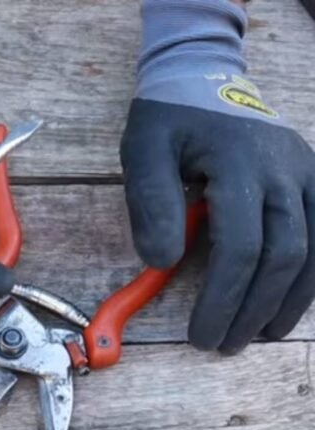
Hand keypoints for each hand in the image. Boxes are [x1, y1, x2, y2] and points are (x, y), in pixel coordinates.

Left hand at [121, 0, 314, 352]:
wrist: (201, 77)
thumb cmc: (167, 121)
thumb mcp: (142, 151)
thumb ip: (151, 202)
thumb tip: (163, 262)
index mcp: (239, 163)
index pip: (240, 245)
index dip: (223, 297)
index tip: (200, 333)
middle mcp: (285, 168)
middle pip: (282, 254)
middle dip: (252, 307)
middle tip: (225, 342)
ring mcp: (305, 172)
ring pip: (314, 250)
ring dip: (288, 300)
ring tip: (260, 333)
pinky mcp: (313, 176)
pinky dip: (311, 275)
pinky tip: (291, 302)